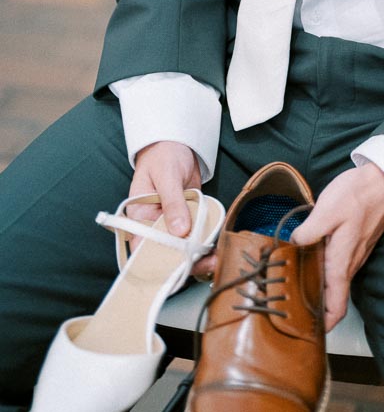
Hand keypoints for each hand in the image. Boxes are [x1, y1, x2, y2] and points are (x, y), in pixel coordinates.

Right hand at [129, 140, 215, 277]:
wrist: (177, 144)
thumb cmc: (163, 155)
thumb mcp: (166, 176)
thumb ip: (173, 202)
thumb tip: (180, 230)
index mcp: (139, 218)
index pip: (144, 247)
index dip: (159, 262)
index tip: (179, 267)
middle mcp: (154, 225)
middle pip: (166, 252)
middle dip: (185, 261)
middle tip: (206, 263)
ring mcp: (172, 224)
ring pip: (182, 247)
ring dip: (198, 255)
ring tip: (215, 260)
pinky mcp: (188, 218)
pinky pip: (196, 234)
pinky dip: (205, 241)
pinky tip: (216, 247)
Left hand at [291, 164, 383, 330]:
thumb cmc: (358, 194)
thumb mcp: (326, 211)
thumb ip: (308, 231)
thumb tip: (294, 244)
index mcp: (342, 261)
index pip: (337, 304)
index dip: (326, 323)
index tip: (312, 333)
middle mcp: (352, 262)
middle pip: (335, 295)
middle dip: (317, 306)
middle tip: (293, 306)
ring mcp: (357, 252)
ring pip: (338, 280)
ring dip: (322, 287)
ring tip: (298, 283)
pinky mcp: (358, 241)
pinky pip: (342, 264)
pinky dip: (328, 270)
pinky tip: (313, 258)